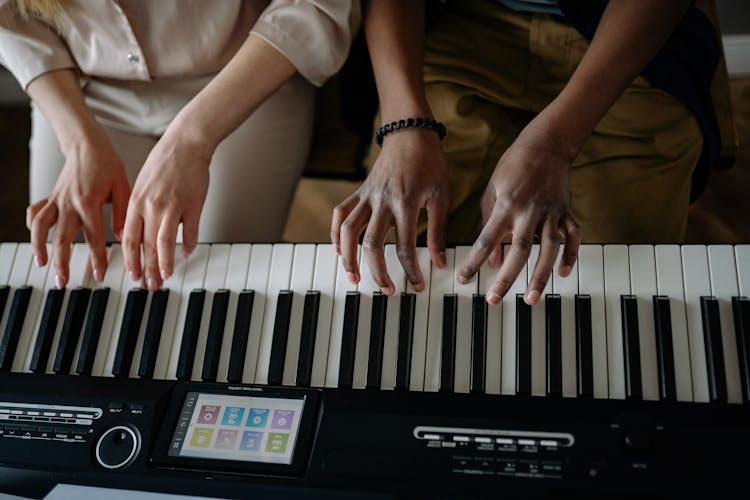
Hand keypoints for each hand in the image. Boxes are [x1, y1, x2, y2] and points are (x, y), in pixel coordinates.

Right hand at [26, 127, 129, 287]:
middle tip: (63, 282)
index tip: (100, 275)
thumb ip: (121, 214)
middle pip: (62, 240)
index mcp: (88, 203)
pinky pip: (37, 214)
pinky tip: (36, 239)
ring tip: (42, 265)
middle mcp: (69, 204)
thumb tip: (122, 237)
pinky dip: (34, 227)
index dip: (97, 259)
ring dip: (40, 248)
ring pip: (42, 229)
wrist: (86, 143)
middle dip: (62, 264)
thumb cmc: (107, 163)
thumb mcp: (123, 187)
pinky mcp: (51, 197)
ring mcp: (57, 201)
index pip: (93, 238)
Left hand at [122, 133, 209, 290]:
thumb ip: (138, 209)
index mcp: (136, 201)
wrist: (186, 142)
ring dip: (165, 263)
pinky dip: (189, 244)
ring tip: (166, 277)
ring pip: (165, 242)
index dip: (130, 260)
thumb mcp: (141, 184)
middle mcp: (151, 205)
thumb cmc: (164, 162)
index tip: (132, 275)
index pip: (129, 238)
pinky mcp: (193, 204)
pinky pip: (190, 230)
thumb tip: (134, 233)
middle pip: (147, 245)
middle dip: (147, 268)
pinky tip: (187, 253)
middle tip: (149, 285)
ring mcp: (173, 205)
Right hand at [331, 128, 449, 293]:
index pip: (405, 246)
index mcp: (406, 203)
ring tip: (354, 278)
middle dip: (378, 272)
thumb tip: (438, 262)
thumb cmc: (430, 163)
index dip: (411, 270)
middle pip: (372, 245)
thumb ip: (438, 231)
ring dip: (349, 258)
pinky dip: (336, 234)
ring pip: (349, 232)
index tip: (417, 286)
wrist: (410, 133)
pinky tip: (339, 251)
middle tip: (387, 290)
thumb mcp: (441, 196)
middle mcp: (382, 201)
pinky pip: (341, 215)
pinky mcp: (359, 192)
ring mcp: (367, 196)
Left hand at [456, 121, 580, 305]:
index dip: (473, 262)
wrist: (545, 144)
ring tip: (532, 299)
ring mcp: (551, 212)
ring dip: (540, 276)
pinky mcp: (567, 211)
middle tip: (495, 300)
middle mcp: (529, 211)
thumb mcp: (492, 192)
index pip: (486, 240)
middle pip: (519, 250)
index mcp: (506, 206)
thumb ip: (489, 226)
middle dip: (507, 278)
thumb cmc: (512, 168)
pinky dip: (571, 255)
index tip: (463, 280)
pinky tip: (563, 273)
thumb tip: (491, 260)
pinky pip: (573, 237)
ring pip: (549, 249)